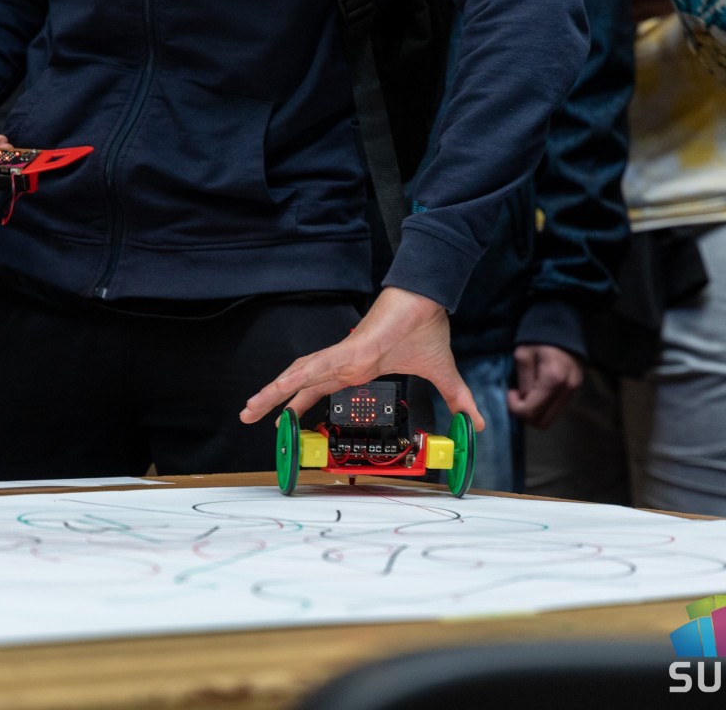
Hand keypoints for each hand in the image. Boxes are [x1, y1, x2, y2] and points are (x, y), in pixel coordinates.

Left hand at [239, 286, 484, 430]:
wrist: (429, 299)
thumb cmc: (427, 327)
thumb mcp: (443, 375)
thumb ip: (456, 400)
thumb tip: (476, 424)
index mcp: (357, 369)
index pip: (319, 389)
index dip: (299, 404)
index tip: (283, 420)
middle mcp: (344, 364)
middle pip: (300, 385)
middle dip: (273, 401)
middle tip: (249, 416)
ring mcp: (343, 357)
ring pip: (300, 377)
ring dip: (273, 393)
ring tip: (249, 410)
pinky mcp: (349, 350)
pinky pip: (317, 367)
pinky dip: (295, 379)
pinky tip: (277, 391)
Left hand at [506, 344, 582, 429]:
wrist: (561, 326)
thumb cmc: (538, 338)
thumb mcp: (523, 356)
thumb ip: (524, 382)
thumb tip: (524, 400)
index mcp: (553, 379)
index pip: (531, 411)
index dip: (515, 407)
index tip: (510, 392)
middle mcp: (567, 389)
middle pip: (543, 422)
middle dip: (525, 414)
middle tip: (517, 396)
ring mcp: (574, 391)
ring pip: (551, 419)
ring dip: (535, 413)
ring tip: (527, 394)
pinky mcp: (575, 390)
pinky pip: (557, 410)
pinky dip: (544, 408)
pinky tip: (538, 393)